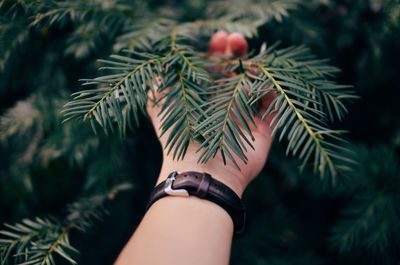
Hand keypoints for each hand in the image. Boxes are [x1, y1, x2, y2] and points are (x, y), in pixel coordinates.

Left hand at [147, 31, 273, 196]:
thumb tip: (167, 61)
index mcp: (203, 96)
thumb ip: (161, 78)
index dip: (217, 50)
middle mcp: (224, 103)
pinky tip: (264, 77)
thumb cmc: (179, 130)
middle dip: (236, 52)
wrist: (201, 166)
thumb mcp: (158, 101)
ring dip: (256, 67)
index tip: (219, 38)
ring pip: (256, 82)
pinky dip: (272, 88)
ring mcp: (244, 114)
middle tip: (236, 40)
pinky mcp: (263, 128)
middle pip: (235, 70)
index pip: (213, 67)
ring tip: (250, 60)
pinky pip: (273, 103)